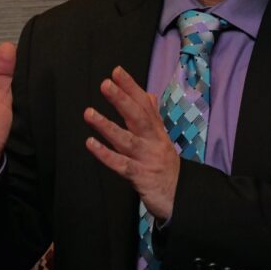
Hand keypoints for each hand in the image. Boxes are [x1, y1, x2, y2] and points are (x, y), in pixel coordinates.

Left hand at [84, 66, 179, 221]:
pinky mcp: (141, 177)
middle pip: (138, 117)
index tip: (117, 71)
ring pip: (126, 140)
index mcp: (157, 131)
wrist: (182, 198)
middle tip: (105, 84)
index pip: (144, 105)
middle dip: (122, 100)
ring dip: (107, 126)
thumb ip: (153, 117)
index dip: (131, 87)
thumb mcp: (162, 139)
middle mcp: (153, 142)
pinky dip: (105, 154)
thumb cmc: (166, 166)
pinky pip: (121, 165)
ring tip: (89, 113)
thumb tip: (149, 94)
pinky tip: (91, 143)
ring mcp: (147, 159)